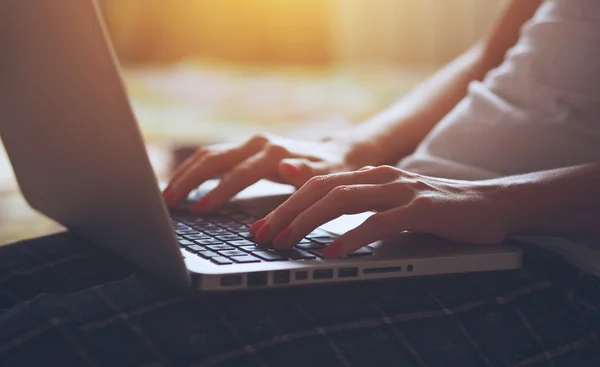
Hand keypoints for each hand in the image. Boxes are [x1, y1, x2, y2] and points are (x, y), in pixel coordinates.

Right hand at [162, 134, 379, 211]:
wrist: (339, 154)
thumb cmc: (333, 171)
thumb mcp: (328, 176)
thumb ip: (307, 173)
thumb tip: (287, 168)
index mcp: (275, 151)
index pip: (238, 173)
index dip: (217, 192)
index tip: (198, 210)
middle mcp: (258, 143)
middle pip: (213, 158)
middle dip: (187, 181)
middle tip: (167, 204)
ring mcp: (250, 144)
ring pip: (207, 156)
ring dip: (184, 175)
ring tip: (166, 198)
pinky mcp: (245, 150)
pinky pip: (212, 158)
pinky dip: (193, 172)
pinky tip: (181, 187)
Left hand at [249, 165, 511, 257]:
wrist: (493, 204)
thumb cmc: (438, 210)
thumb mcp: (393, 203)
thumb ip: (360, 204)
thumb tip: (322, 219)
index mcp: (371, 174)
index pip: (318, 184)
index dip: (287, 204)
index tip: (262, 225)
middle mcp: (381, 176)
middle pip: (321, 188)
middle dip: (286, 211)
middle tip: (261, 235)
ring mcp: (401, 190)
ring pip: (342, 199)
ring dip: (308, 222)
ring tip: (284, 241)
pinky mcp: (421, 209)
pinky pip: (378, 222)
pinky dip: (351, 237)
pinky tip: (331, 252)